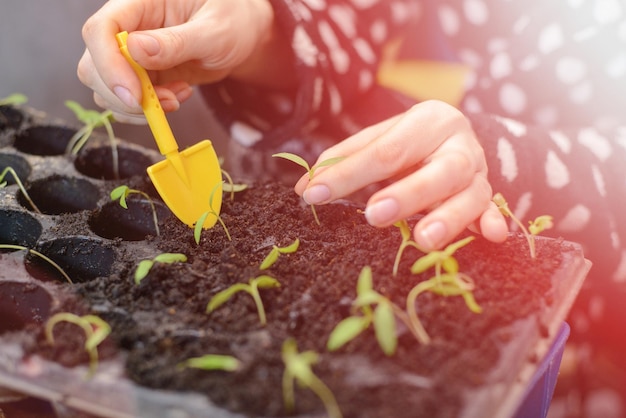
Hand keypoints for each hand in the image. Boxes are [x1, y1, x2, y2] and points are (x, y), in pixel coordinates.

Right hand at [77, 0, 290, 122]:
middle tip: (165, 103)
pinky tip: (178, 96)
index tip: (135, 95)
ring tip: (179, 96)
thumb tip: (136, 50)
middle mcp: (127, 28)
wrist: (242, 35)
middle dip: (124, 94)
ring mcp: (131, 55)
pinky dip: (149, 110)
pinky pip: (127, 101)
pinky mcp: (141, 76)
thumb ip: (176, 42)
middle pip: (93, 65)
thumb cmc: (232, 20)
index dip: (109, 65)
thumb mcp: (213, 31)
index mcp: (139, 4)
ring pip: (106, 89)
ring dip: (139, 106)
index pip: (100, 30)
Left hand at [294, 100, 507, 249]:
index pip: (384, 150)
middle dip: (407, 194)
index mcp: (428, 120)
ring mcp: (478, 171)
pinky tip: (491, 236)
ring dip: (449, 217)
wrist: (456, 138)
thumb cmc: (409, 143)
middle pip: (438, 170)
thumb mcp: (379, 141)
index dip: (347, 174)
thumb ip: (344, 160)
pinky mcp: (489, 195)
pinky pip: (494, 211)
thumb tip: (304, 187)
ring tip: (423, 239)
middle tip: (374, 215)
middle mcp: (458, 143)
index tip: (313, 194)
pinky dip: (494, 222)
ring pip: (471, 193)